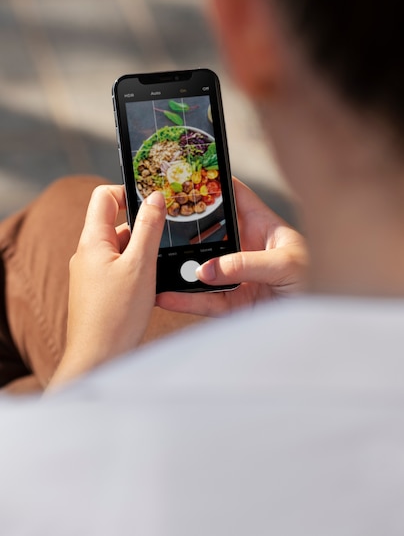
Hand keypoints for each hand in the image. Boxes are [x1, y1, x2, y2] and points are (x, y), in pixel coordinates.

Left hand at [48, 185, 165, 388]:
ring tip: (160, 265)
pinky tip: (152, 283)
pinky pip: (120, 267)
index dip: (129, 192)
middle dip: (143, 226)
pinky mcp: (98, 290)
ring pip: (121, 247)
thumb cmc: (116, 315)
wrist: (98, 359)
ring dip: (142, 250)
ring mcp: (91, 272)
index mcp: (92, 241)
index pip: (104, 196)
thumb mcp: (140, 265)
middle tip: (167, 234)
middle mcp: (87, 253)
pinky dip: (137, 268)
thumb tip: (156, 198)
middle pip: (116, 222)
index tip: (154, 201)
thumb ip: (149, 228)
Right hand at [156, 178, 308, 316]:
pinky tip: (167, 296)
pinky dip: (186, 300)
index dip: (214, 183)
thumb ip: (246, 264)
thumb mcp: (286, 264)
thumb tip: (206, 270)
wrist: (326, 320)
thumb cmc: (318, 281)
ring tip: (155, 262)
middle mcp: (246, 248)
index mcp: (262, 226)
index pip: (235, 197)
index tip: (187, 174)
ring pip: (202, 267)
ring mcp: (239, 276)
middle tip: (158, 223)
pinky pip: (206, 300)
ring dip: (180, 266)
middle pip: (209, 232)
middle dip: (185, 228)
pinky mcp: (236, 304)